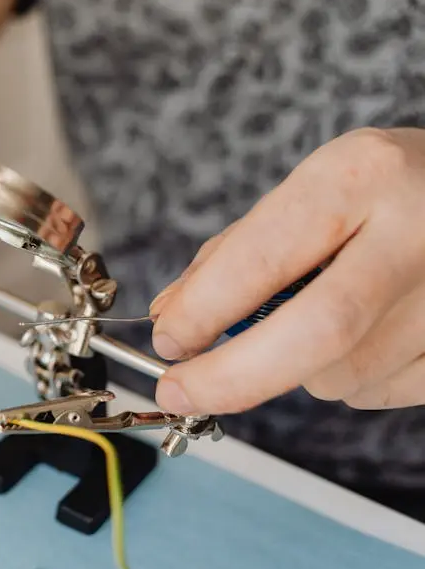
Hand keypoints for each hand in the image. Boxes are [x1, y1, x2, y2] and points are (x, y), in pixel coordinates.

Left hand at [149, 127, 424, 414]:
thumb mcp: (312, 191)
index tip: (168, 340)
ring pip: (340, 373)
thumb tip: (171, 315)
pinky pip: (376, 392)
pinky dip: (342, 378)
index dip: (204, 310)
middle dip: (233, 375)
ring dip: (294, 369)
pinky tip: (358, 336)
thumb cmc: (383, 193)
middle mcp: (417, 232)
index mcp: (360, 175)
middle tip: (179, 392)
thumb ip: (237, 252)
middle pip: (317, 330)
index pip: (266, 257)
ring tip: (307, 321)